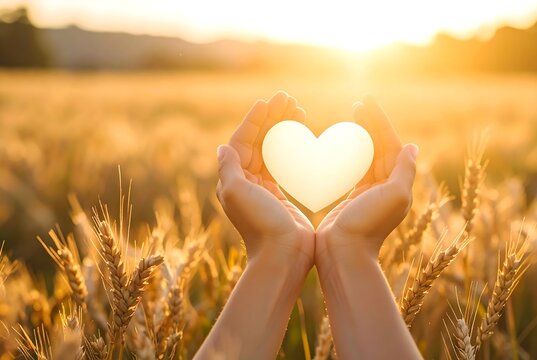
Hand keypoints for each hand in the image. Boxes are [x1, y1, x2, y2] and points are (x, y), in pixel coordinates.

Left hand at [216, 91, 313, 268]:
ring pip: (273, 150)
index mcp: (234, 180)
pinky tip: (303, 137)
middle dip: (272, 119)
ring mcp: (264, 188)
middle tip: (289, 99)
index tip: (269, 102)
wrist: (283, 255)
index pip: (243, 140)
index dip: (255, 120)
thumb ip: (229, 168)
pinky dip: (292, 148)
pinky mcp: (281, 195)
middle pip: (259, 141)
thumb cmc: (260, 224)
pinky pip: (284, 164)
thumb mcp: (237, 193)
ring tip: (299, 111)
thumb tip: (222, 147)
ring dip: (283, 129)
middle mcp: (246, 182)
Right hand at [316, 96, 417, 273]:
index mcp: (397, 184)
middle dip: (372, 124)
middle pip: (380, 147)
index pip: (390, 144)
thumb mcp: (393, 196)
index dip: (380, 122)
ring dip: (362, 135)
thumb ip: (405, 171)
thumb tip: (413, 147)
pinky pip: (355, 169)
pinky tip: (344, 144)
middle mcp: (386, 187)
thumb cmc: (367, 225)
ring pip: (368, 155)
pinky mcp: (353, 198)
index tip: (367, 103)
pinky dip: (352, 153)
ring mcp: (370, 192)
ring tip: (353, 116)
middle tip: (360, 104)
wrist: (344, 253)